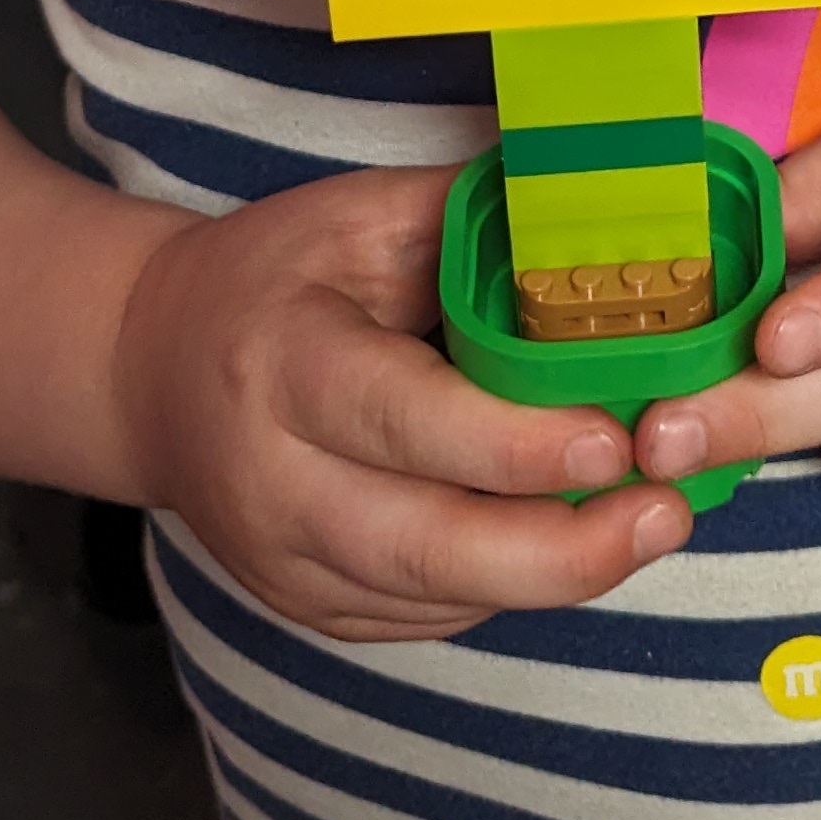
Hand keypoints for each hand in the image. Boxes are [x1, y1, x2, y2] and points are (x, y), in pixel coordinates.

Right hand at [110, 162, 691, 637]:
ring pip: (435, 599)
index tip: (612, 440)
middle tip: (668, 512)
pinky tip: (582, 544)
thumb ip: (474, 221)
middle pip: (422, 547)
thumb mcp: (359, 216)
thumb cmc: (277, 276)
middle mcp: (273, 483)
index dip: (508, 443)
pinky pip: (431, 615)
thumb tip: (606, 204)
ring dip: (556, 575)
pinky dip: (512, 586)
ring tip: (655, 525)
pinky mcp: (311, 608)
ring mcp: (287, 563)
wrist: (152, 369)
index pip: (400, 419)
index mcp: (281, 365)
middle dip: (558, 550)